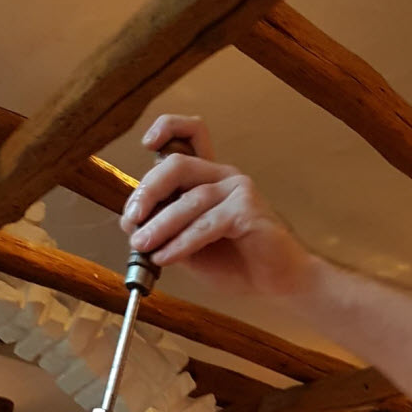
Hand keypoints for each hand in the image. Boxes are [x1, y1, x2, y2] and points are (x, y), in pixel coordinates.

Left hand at [120, 114, 313, 297]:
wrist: (280, 283)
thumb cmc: (240, 264)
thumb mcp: (192, 247)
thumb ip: (168, 231)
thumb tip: (131, 224)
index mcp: (211, 178)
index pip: (191, 135)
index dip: (168, 128)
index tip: (146, 143)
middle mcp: (224, 176)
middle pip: (178, 164)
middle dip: (148, 190)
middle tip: (132, 217)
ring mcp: (238, 190)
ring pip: (190, 199)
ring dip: (160, 225)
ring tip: (142, 246)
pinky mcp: (248, 210)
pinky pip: (206, 223)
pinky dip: (182, 242)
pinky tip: (166, 256)